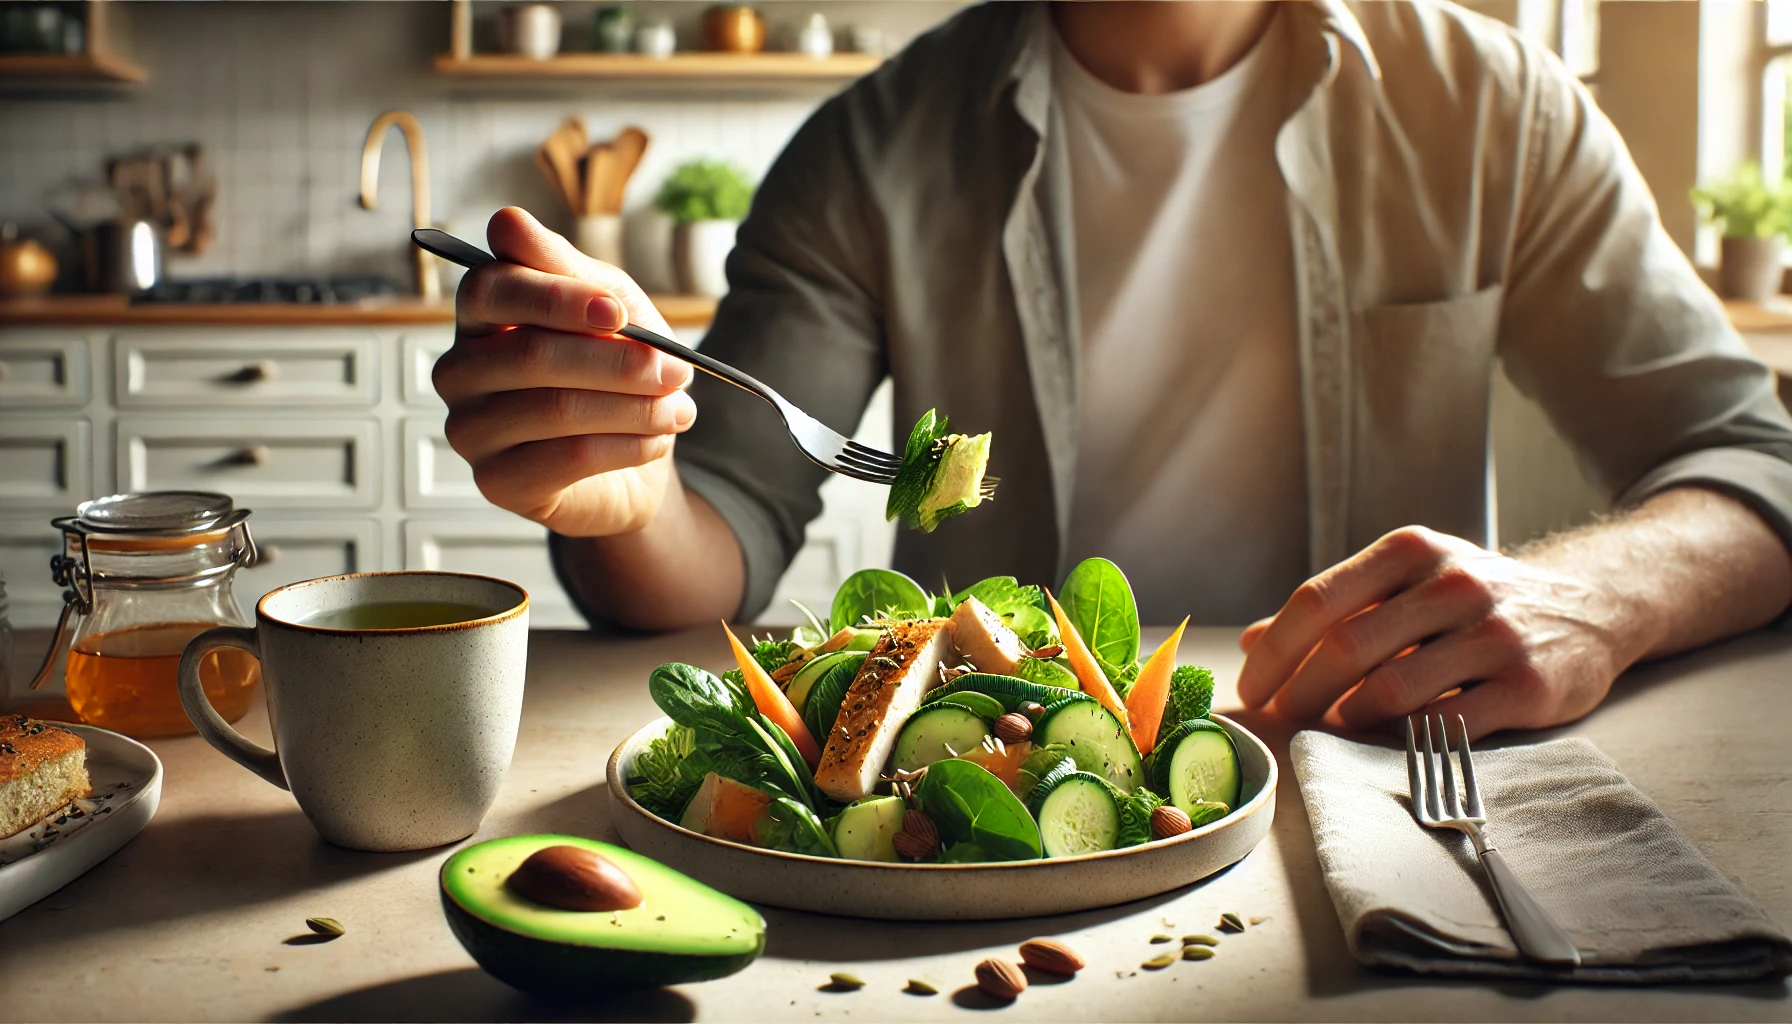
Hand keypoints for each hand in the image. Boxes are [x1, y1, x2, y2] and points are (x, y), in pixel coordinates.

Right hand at [434, 207, 695, 536]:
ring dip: (635, 407)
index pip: (494, 289)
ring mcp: (469, 429)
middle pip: (530, 353)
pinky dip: (628, 445)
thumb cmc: (615, 370)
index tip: (618, 311)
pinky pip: (568, 458)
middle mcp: (459, 370)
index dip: (558, 297)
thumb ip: (566, 270)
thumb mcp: (609, 308)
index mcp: (480, 314)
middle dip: (617, 361)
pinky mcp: (496, 482)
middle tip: (677, 370)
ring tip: (679, 408)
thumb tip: (507, 222)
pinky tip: (659, 440)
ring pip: (556, 408)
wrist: (634, 457)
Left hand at [1234, 526, 1642, 739]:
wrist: (1590, 606)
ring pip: (1391, 688)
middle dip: (1298, 694)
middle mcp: (1451, 584)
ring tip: (1328, 731)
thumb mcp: (1405, 582)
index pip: (1316, 600)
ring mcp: (1493, 634)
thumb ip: (1334, 610)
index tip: (1250, 690)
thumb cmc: (1473, 600)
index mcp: (1409, 553)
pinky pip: (1445, 724)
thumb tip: (1250, 641)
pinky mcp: (1527, 685)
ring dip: (1345, 719)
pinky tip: (1387, 741)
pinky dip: (1403, 739)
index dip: (1273, 652)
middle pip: (1345, 647)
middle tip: (1280, 721)